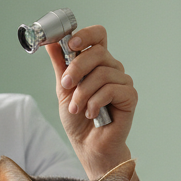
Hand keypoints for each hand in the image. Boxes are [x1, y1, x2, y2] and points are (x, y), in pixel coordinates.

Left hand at [45, 25, 150, 180]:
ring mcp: (123, 82)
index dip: (85, 35)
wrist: (87, 145)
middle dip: (77, 68)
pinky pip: (112, 89)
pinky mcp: (130, 96)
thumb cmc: (78, 119)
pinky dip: (95, 102)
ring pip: (103, 73)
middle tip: (66, 84)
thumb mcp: (64, 88)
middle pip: (98, 52)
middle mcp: (112, 68)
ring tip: (77, 108)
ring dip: (83, 92)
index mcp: (97, 63)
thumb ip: (61, 65)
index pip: (98, 35)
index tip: (70, 44)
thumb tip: (49, 42)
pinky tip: (91, 113)